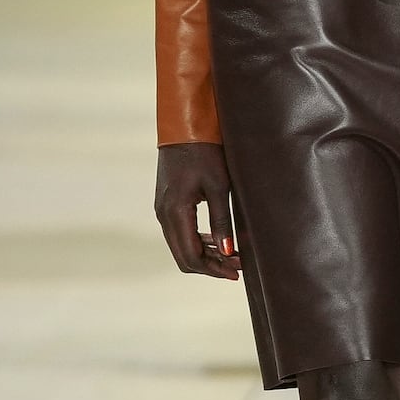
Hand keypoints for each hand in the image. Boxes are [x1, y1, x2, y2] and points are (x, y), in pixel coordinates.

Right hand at [155, 140, 241, 277]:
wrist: (184, 127)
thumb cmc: (204, 151)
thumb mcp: (219, 186)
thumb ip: (222, 220)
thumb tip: (227, 252)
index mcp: (175, 212)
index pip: (190, 256)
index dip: (213, 269)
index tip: (236, 272)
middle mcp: (163, 215)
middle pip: (184, 256)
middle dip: (210, 266)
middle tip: (237, 267)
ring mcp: (162, 210)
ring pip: (181, 246)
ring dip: (205, 255)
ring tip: (232, 255)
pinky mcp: (166, 204)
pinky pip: (179, 233)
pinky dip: (198, 242)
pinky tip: (218, 241)